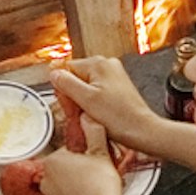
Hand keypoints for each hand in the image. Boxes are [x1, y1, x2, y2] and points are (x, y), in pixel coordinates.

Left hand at [35, 137, 130, 194]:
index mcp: (53, 161)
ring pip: (63, 186)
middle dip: (76, 169)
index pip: (66, 150)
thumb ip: (93, 131)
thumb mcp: (100, 151)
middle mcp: (47, 180)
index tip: (91, 156)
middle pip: (62, 168)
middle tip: (94, 171)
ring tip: (92, 186)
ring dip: (74, 185)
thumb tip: (87, 119)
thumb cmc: (100, 186)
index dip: (82, 153)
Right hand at [47, 57, 174, 159]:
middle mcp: (107, 65)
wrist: (143, 131)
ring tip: (91, 115)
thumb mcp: (86, 100)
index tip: (70, 104)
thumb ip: (66, 83)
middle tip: (80, 113)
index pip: (66, 69)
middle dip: (74, 96)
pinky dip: (94, 104)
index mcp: (98, 63)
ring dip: (83, 102)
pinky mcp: (118, 87)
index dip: (64, 89)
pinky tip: (99, 115)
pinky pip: (96, 92)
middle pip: (76, 77)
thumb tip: (53, 73)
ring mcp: (114, 76)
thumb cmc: (119, 118)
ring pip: (85, 86)